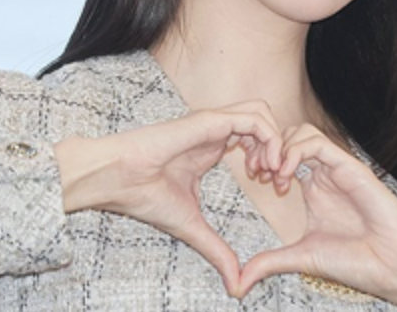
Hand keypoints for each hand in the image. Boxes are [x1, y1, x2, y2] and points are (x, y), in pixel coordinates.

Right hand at [53, 101, 282, 295]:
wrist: (117, 179)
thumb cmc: (145, 195)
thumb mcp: (192, 225)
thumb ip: (217, 249)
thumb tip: (236, 285)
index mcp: (212, 146)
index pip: (254, 138)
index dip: (271, 159)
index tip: (270, 187)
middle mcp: (216, 130)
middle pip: (263, 119)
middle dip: (278, 146)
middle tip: (275, 179)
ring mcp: (213, 122)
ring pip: (261, 112)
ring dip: (275, 140)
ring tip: (271, 171)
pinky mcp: (209, 120)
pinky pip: (252, 118)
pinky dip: (267, 138)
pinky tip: (263, 166)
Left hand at [238, 125, 396, 311]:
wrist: (395, 267)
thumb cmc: (357, 262)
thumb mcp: (302, 258)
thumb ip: (270, 262)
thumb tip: (237, 283)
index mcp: (313, 186)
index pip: (281, 153)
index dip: (262, 159)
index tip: (253, 178)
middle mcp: (324, 172)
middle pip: (288, 136)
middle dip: (267, 147)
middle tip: (258, 172)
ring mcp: (337, 167)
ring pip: (302, 132)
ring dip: (280, 147)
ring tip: (273, 175)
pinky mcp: (350, 166)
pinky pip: (318, 142)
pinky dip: (295, 151)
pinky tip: (286, 175)